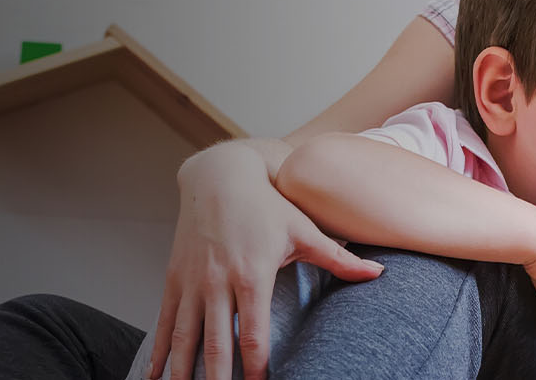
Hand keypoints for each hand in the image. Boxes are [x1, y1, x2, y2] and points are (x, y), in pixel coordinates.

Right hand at [149, 145, 384, 379]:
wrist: (219, 176)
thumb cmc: (267, 206)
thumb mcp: (304, 230)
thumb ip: (340, 259)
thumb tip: (380, 273)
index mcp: (251, 276)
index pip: (253, 334)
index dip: (255, 368)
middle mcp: (217, 282)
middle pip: (215, 344)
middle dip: (217, 378)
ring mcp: (193, 281)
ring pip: (185, 337)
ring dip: (182, 371)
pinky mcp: (174, 278)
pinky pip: (165, 322)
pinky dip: (158, 351)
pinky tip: (154, 377)